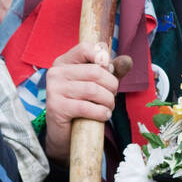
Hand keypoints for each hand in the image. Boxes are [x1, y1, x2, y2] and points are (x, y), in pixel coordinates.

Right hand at [45, 42, 131, 162]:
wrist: (63, 133)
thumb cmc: (81, 104)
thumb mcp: (97, 84)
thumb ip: (112, 71)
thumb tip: (128, 60)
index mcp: (63, 62)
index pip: (85, 48)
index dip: (103, 59)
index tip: (109, 72)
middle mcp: (56, 73)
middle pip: (94, 71)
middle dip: (111, 85)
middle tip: (113, 96)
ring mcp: (53, 89)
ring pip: (92, 90)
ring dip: (108, 101)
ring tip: (109, 107)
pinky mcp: (56, 107)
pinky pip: (86, 107)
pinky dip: (100, 112)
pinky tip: (104, 115)